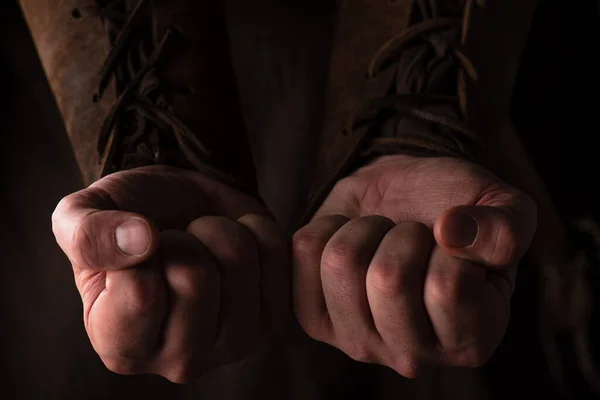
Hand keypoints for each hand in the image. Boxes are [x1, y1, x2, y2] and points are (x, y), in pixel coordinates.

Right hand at [51, 166, 290, 382]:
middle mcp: (178, 361)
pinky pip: (275, 251)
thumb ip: (87, 234)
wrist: (179, 209)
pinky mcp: (273, 317)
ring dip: (218, 229)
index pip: (141, 296)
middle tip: (174, 242)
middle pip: (195, 279)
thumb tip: (139, 241)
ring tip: (202, 241)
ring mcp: (233, 344)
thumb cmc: (129, 221)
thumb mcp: (81, 216)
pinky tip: (234, 242)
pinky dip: (253, 228)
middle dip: (183, 236)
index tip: (137, 246)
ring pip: (238, 261)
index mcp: (121, 348)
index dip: (140, 247)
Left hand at [292, 155, 535, 376]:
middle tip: (412, 235)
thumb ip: (504, 228)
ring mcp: (358, 343)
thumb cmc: (455, 210)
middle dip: (401, 233)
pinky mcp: (315, 320)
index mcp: (471, 340)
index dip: (448, 241)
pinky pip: (306, 253)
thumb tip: (453, 234)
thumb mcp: (504, 210)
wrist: (404, 198)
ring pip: (342, 263)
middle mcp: (414, 357)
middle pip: (387, 280)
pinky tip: (352, 238)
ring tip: (383, 236)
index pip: (447, 288)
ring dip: (365, 229)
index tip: (451, 241)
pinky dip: (329, 225)